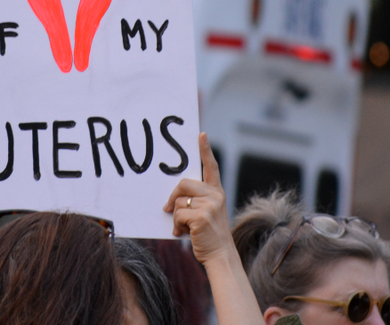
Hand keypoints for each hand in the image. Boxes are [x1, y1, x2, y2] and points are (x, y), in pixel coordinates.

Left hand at [163, 132, 231, 265]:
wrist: (220, 255)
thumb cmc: (209, 235)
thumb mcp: (207, 213)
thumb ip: (196, 201)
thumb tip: (173, 200)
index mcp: (217, 192)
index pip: (211, 166)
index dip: (205, 150)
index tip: (201, 134)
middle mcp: (215, 195)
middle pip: (183, 184)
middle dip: (173, 197)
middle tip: (168, 209)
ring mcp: (209, 205)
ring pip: (178, 202)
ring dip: (176, 218)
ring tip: (186, 228)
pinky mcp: (201, 216)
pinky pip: (178, 215)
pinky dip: (177, 226)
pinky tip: (185, 234)